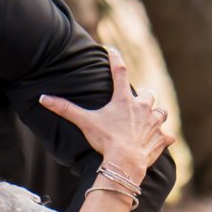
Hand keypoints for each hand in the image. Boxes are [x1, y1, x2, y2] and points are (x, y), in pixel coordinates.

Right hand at [40, 55, 171, 180]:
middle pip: (148, 94)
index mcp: (124, 100)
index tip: (111, 50)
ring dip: (157, 114)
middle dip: (144, 95)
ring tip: (151, 118)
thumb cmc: (106, 140)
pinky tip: (162, 139)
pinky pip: (168, 136)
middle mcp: (143, 107)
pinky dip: (164, 137)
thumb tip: (43, 99)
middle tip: (138, 100)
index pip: (120, 72)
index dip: (115, 58)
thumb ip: (65, 109)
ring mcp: (155, 123)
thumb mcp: (85, 122)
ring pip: (162, 112)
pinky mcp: (162, 139)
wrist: (125, 162)